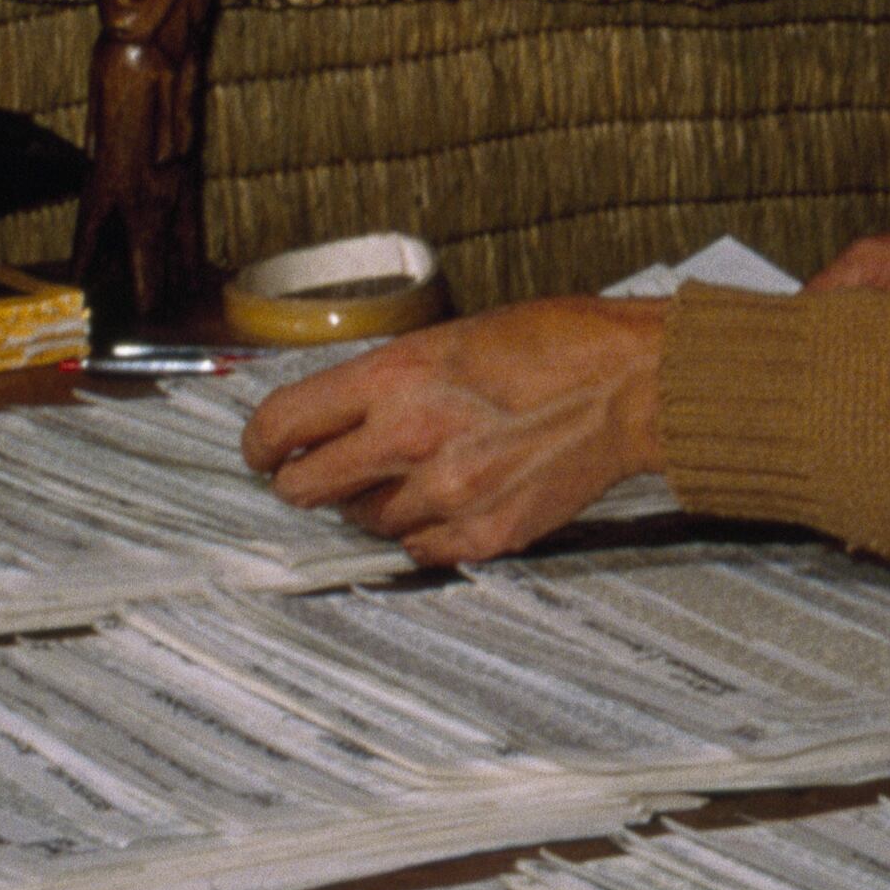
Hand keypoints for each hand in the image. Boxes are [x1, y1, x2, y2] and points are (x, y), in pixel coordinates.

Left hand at [240, 296, 669, 565]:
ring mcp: (447, 494)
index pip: (280, 426)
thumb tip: (332, 418)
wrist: (631, 385)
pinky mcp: (484, 535)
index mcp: (395, 376)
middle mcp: (410, 438)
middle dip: (300, 481)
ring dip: (370, 504)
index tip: (261, 451)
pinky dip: (419, 532)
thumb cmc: (551, 345)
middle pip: (304, 488)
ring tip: (407, 476)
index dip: (258, 444)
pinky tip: (443, 501)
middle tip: (314, 474)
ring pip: (363, 523)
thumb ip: (386, 381)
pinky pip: (416, 551)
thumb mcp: (450, 337)